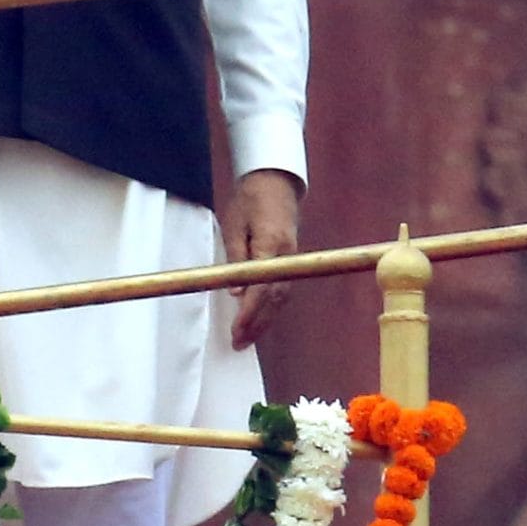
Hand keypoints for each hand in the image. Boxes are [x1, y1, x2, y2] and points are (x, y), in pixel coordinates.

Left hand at [221, 168, 301, 352]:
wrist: (275, 182)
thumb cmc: (250, 200)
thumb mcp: (234, 224)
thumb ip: (236, 257)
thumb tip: (237, 293)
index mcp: (272, 244)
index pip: (263, 287)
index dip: (250, 312)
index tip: (237, 329)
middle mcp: (287, 256)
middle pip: (275, 298)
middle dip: (257, 324)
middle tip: (238, 343)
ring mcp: (292, 259)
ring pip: (281, 298)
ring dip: (264, 321)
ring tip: (246, 339)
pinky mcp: (291, 261)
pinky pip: (283, 290)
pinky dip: (271, 308)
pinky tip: (260, 321)